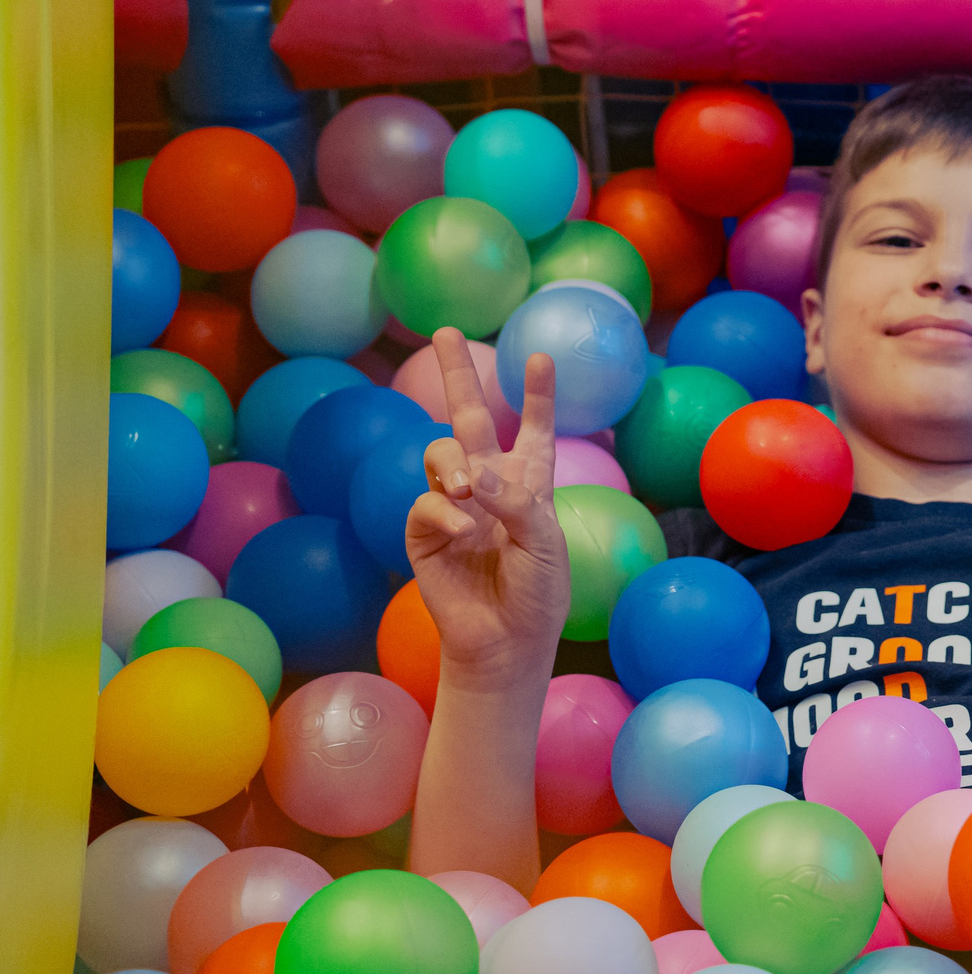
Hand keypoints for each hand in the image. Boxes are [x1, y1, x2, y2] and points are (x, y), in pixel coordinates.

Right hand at [405, 327, 568, 684]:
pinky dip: (445, 511)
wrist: (506, 641)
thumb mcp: (544, 541)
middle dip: (458, 374)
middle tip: (445, 332)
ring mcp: (453, 504)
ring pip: (439, 451)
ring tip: (467, 488)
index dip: (537, 395)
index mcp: (529, 482)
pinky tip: (464, 529)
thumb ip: (515, 501)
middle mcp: (489, 485)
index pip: (533, 430)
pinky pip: (426, 501)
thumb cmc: (538, 591)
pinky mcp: (425, 531)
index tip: (541, 358)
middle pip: (467, 418)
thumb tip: (470, 474)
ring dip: (452, 462)